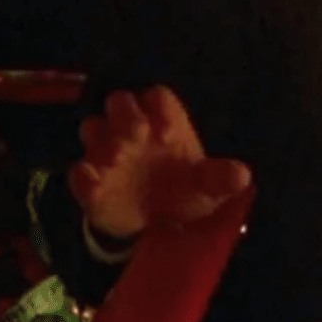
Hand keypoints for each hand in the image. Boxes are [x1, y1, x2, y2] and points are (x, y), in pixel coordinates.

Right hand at [68, 87, 250, 241]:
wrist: (155, 224)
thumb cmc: (184, 191)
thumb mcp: (206, 187)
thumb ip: (220, 179)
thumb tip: (243, 176)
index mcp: (163, 123)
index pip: (157, 97)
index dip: (160, 109)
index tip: (168, 134)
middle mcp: (132, 130)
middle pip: (119, 102)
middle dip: (125, 114)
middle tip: (136, 135)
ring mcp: (107, 153)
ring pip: (93, 129)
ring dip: (101, 141)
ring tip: (115, 161)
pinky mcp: (91, 182)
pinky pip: (78, 173)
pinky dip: (82, 177)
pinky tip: (93, 184)